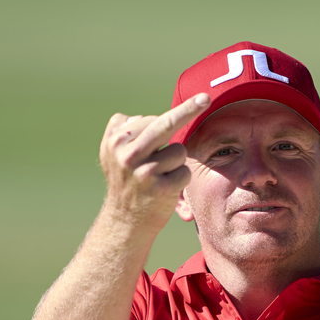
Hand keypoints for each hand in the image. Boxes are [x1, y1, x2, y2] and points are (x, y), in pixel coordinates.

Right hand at [99, 93, 210, 232]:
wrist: (125, 222)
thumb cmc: (126, 181)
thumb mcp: (114, 153)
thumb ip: (127, 129)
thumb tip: (152, 111)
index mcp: (115, 141)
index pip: (149, 120)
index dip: (164, 123)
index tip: (193, 102)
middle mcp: (127, 154)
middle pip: (165, 124)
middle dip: (188, 108)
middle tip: (206, 97)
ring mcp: (144, 171)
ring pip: (178, 150)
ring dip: (176, 162)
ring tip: (159, 176)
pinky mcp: (160, 188)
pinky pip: (185, 171)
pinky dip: (181, 179)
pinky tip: (166, 188)